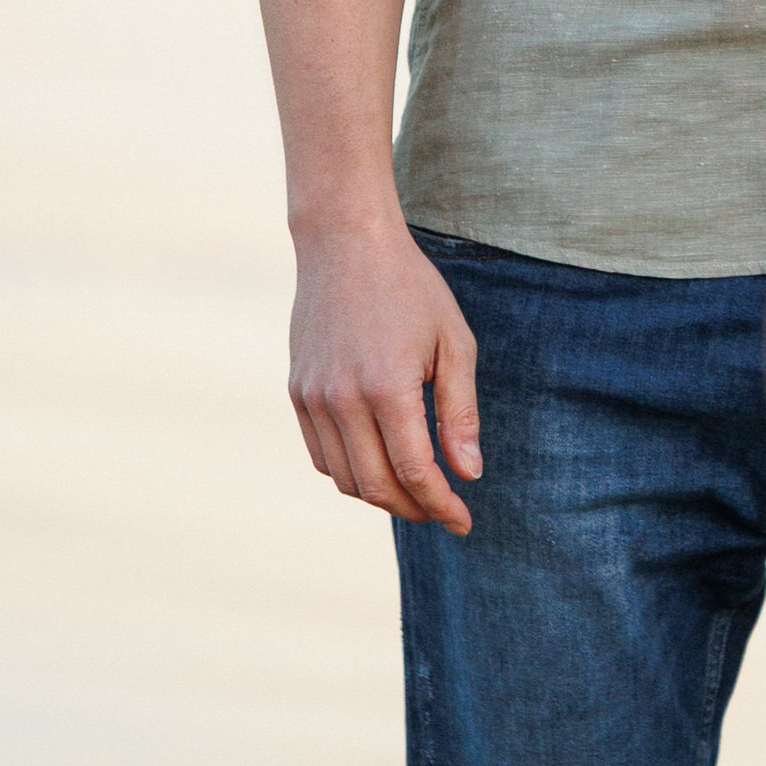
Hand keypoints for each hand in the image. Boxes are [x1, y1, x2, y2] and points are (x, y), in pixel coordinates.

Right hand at [288, 223, 480, 532]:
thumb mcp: (453, 341)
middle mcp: (342, 400)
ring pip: (345, 479)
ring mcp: (313, 398)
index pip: (415, 472)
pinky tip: (379, 463)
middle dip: (414, 509)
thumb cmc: (411, 289)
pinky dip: (350, 473)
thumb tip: (469, 472)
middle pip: (376, 487)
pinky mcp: (297, 393)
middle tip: (443, 510)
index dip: (442, 505)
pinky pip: (321, 456)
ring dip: (381, 497)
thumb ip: (460, 412)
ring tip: (416, 490)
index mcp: (388, 387)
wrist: (346, 244)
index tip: (464, 520)